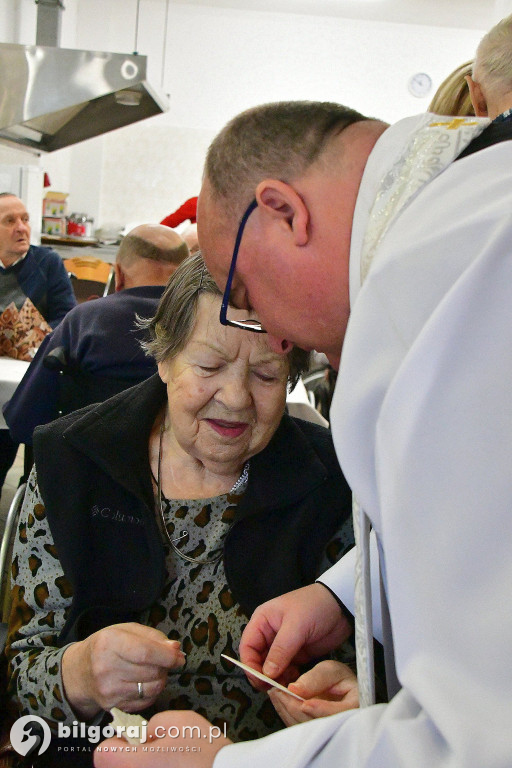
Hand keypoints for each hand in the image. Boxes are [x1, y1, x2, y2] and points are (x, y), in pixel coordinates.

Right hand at [62, 623, 185, 719]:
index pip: (146, 653)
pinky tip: (144, 683)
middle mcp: (106, 668)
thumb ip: (153, 637)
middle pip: (152, 671)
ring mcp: (109, 691)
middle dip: (165, 666)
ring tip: (153, 670)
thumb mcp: (126, 630)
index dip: (167, 656)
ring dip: (160, 679)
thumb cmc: (107, 646)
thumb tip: (175, 649)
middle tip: (163, 661)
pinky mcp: (113, 707)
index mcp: (109, 643)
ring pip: (152, 688)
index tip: (179, 656)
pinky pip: (146, 702)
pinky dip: (152, 692)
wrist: (79, 672)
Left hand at [94, 710, 230, 767]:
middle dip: (130, 756)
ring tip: (167, 761)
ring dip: (142, 766)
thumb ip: (154, 724)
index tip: (130, 740)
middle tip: (153, 750)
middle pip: (114, 767)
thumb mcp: (179, 721)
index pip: (103, 754)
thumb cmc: (206, 754)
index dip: (116, 742)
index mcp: (137, 764)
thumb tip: (145, 734)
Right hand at [239, 583, 351, 688]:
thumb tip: (267, 673)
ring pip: (271, 668)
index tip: (260, 680)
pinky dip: (288, 679)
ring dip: (276, 679)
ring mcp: (283, 646)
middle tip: (274, 688)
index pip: (247, 646)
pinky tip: (295, 684)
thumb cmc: (315, 606)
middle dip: (263, 675)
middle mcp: (269, 634)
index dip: (249, 665)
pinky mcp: (297, 655)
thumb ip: (280, 650)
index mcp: (262, 621)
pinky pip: (286, 671)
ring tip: (286, 687)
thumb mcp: (296, 626)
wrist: (342, 606)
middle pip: (257, 660)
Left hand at [268, 660, 358, 725]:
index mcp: (354, 707)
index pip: (337, 713)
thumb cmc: (339, 679)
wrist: (338, 690)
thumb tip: (294, 688)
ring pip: (305, 728)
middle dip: (295, 708)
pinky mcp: (313, 734)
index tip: (305, 703)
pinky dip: (286, 714)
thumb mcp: (332, 670)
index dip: (320, 710)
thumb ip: (316, 678)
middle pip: (317, 723)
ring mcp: (326, 732)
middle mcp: (342, 725)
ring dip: (286, 710)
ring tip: (276, 692)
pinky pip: (298, 728)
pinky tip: (279, 700)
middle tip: (279, 691)